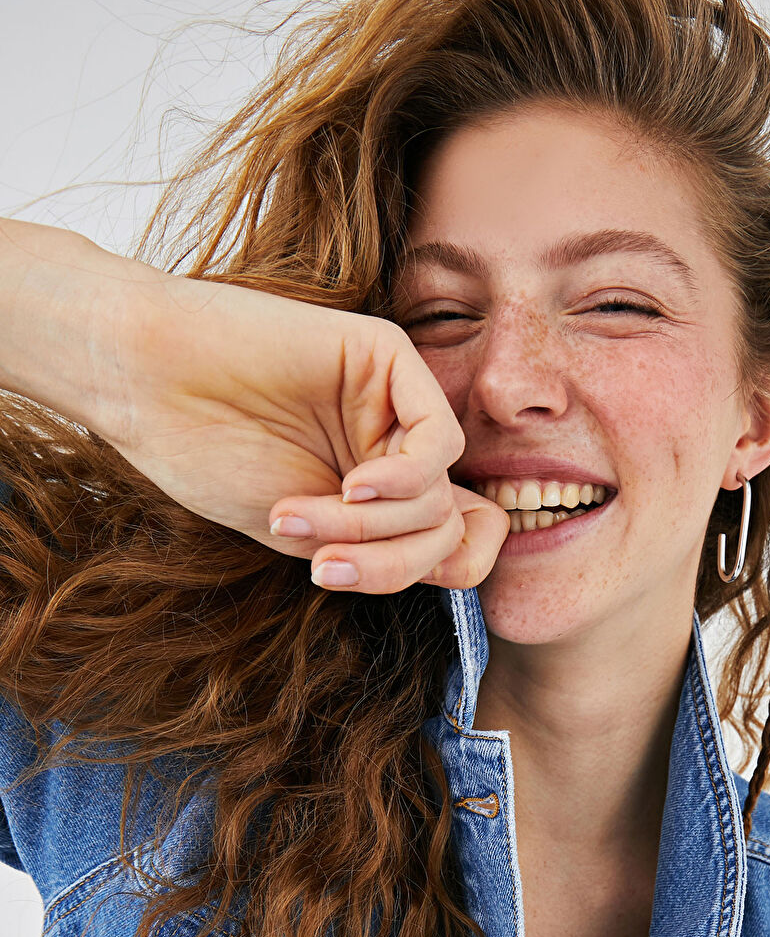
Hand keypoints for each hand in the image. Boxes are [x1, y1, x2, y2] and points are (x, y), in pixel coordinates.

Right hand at [92, 261, 508, 591]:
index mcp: (380, 491)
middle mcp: (395, 445)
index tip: (359, 579)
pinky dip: (403, 481)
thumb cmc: (206, 455)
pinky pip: (439, 440)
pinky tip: (352, 485)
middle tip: (319, 563)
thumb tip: (457, 566)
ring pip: (440, 496)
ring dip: (371, 527)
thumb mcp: (309, 535)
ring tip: (297, 517)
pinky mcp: (388, 357)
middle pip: (446, 531)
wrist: (145, 382)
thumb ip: (379, 551)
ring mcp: (395, 402)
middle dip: (388, 564)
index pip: (457, 544)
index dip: (436, 575)